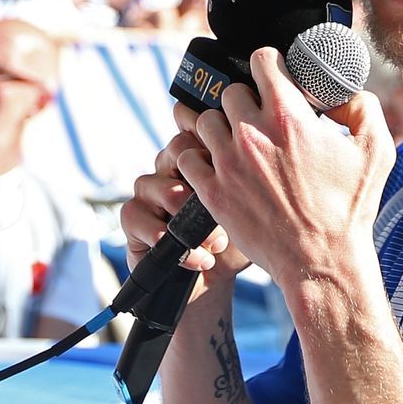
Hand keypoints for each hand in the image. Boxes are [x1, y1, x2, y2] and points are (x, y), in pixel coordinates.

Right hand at [119, 120, 250, 294]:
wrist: (218, 278)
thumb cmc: (241, 237)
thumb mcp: (256, 203)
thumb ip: (257, 175)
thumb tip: (269, 150)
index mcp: (199, 154)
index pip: (195, 125)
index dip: (209, 137)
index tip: (232, 162)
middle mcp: (170, 166)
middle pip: (176, 148)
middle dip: (202, 181)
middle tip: (225, 212)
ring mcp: (148, 190)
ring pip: (157, 184)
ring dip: (187, 217)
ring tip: (217, 243)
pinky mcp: (133, 219)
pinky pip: (137, 215)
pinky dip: (166, 238)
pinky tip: (197, 258)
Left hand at [182, 48, 392, 283]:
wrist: (322, 261)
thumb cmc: (350, 210)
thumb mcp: (376, 151)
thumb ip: (364, 107)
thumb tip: (344, 92)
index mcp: (289, 117)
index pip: (261, 60)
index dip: (268, 65)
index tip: (272, 77)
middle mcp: (252, 134)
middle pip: (230, 91)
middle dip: (246, 100)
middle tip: (260, 119)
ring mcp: (228, 163)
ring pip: (204, 120)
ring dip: (220, 127)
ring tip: (237, 143)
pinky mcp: (212, 191)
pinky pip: (187, 157)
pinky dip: (198, 158)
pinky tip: (216, 165)